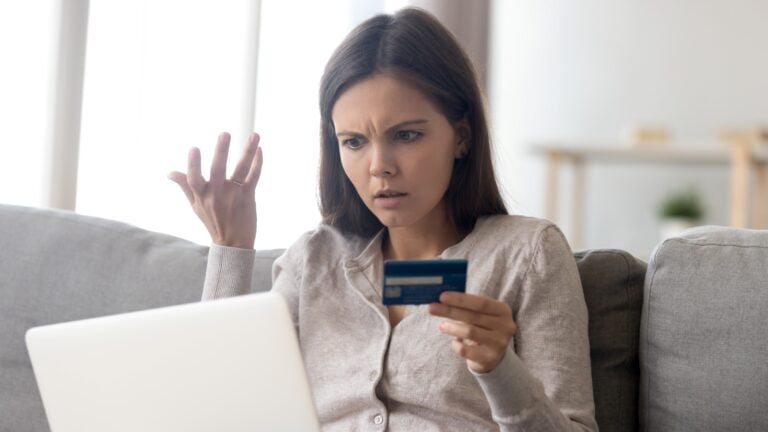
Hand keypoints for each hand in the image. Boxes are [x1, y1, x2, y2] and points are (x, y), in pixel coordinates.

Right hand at [168, 132, 262, 248]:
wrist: (233, 244)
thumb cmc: (213, 222)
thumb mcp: (195, 206)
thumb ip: (185, 186)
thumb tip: (170, 172)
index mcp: (202, 196)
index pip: (194, 179)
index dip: (193, 164)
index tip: (193, 149)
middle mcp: (217, 194)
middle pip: (218, 169)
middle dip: (221, 151)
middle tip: (225, 134)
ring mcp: (234, 195)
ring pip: (242, 169)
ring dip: (248, 151)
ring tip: (255, 134)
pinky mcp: (248, 197)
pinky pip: (254, 176)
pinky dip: (258, 162)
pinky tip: (259, 149)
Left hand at [429, 291, 516, 373]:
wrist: (493, 355)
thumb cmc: (482, 328)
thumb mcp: (481, 314)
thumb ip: (467, 306)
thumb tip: (442, 299)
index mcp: (503, 310)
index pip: (481, 303)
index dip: (460, 299)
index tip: (442, 296)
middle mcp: (505, 326)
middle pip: (473, 316)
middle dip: (450, 311)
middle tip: (432, 308)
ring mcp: (499, 343)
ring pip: (470, 332)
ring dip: (452, 328)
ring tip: (441, 326)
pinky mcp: (490, 358)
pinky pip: (466, 350)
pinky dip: (456, 345)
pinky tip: (454, 342)